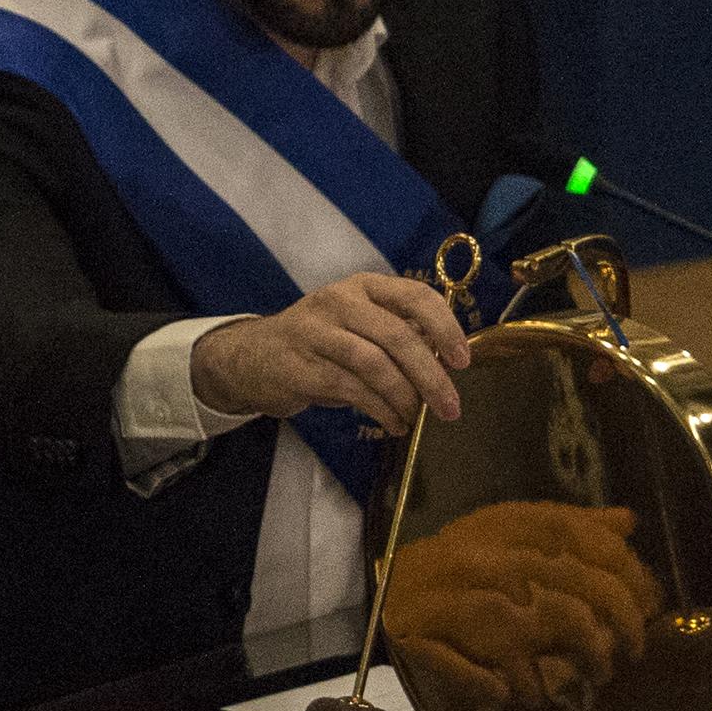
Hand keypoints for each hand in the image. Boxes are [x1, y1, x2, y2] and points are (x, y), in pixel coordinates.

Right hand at [191, 272, 469, 435]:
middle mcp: (339, 301)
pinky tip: (393, 424)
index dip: (445, 327)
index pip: (415, 295)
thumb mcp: (355, 325)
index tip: (463, 360)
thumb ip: (394, 335)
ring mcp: (316, 333)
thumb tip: (445, 365)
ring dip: (405, 397)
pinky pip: (352, 390)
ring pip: (375, 365)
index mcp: (362, 286)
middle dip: (431, 375)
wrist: (248, 357)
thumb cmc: (317, 343)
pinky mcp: (301, 367)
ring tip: (417, 418)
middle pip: (397, 336)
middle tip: (450, 407)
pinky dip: (380, 410)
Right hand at [383, 501, 660, 710]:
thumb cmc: (466, 558)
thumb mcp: (516, 529)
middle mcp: (488, 560)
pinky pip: (486, 675)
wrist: (393, 581)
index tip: (650, 605)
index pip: (588, 545)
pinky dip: (515, 689)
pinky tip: (530, 693)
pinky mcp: (435, 639)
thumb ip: (571, 525)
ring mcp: (461, 602)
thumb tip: (628, 522)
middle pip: (573, 594)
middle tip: (630, 651)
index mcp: (510, 528)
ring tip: (595, 675)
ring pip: (538, 634)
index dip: (630, 578)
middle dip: (616, 628)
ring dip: (577, 660)